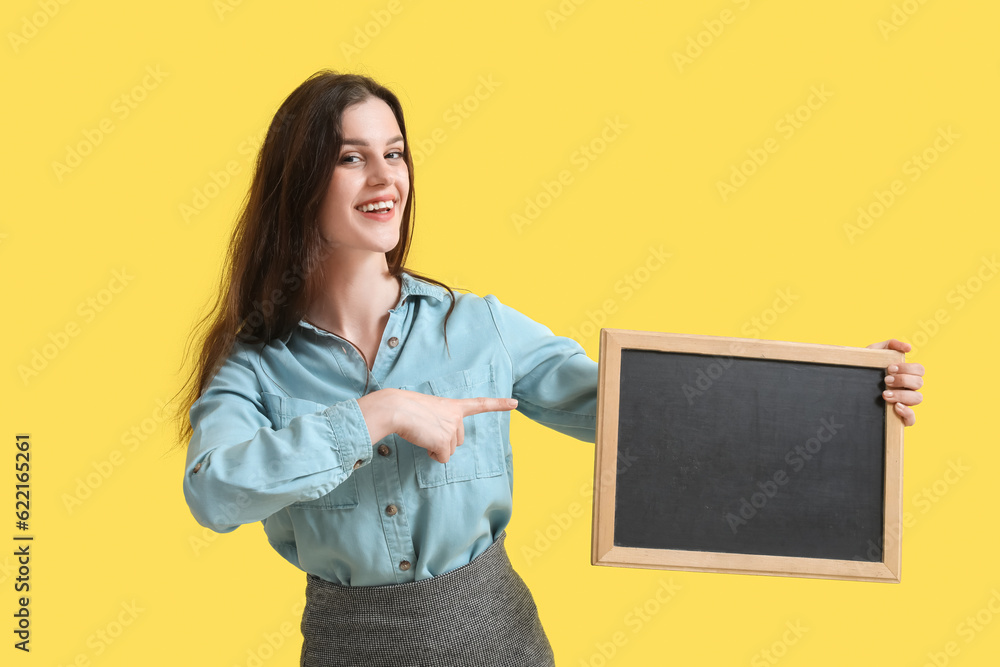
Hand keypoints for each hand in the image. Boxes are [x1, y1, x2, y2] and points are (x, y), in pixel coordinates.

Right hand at [358, 388, 517, 463]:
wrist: (396, 409)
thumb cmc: (406, 408)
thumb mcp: (429, 410)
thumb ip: (440, 422)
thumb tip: (438, 446)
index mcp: (453, 406)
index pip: (480, 404)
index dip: (499, 404)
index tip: (514, 403)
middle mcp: (457, 417)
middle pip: (458, 440)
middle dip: (444, 441)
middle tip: (427, 430)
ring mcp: (452, 429)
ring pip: (449, 450)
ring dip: (436, 448)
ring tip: (422, 433)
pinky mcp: (444, 442)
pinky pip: (442, 458)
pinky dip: (433, 455)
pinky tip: (423, 442)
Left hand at [866, 338, 923, 426]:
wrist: (847, 387)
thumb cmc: (864, 368)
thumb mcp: (873, 353)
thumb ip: (890, 345)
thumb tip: (908, 348)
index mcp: (905, 374)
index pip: (919, 370)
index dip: (907, 368)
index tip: (889, 368)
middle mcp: (907, 388)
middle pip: (919, 383)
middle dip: (903, 379)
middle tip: (885, 380)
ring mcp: (905, 403)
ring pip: (917, 398)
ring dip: (902, 395)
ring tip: (884, 394)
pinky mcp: (899, 417)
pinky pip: (912, 419)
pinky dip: (907, 412)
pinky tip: (895, 407)